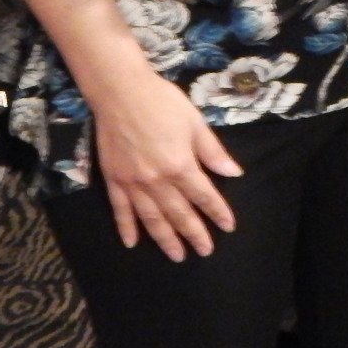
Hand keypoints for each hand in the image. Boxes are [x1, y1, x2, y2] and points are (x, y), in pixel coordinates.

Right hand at [87, 67, 243, 260]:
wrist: (120, 92)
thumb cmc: (162, 102)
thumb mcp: (195, 122)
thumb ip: (212, 151)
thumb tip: (233, 173)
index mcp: (181, 165)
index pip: (204, 195)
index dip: (217, 212)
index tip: (228, 227)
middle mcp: (157, 180)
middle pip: (179, 213)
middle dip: (194, 233)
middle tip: (205, 251)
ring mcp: (133, 183)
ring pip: (152, 218)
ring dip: (165, 239)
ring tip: (177, 255)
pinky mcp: (113, 180)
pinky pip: (121, 210)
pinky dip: (127, 228)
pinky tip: (133, 243)